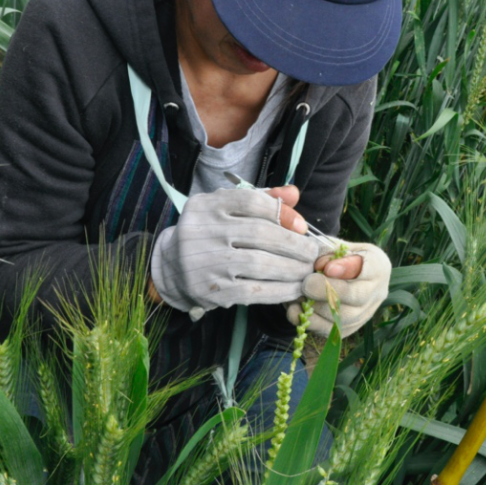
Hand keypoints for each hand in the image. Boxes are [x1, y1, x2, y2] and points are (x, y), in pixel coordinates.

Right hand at [150, 187, 316, 315]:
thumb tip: (294, 194)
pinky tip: (293, 289)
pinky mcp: (211, 290)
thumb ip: (262, 198)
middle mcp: (202, 230)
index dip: (282, 213)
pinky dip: (278, 290)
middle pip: (259, 234)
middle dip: (294, 244)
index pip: (251, 201)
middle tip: (312, 253)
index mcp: (207, 205)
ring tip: (306, 270)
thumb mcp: (228, 209)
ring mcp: (205, 262)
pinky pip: (253, 290)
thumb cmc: (210, 234)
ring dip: (291, 268)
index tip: (302, 226)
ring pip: (259, 263)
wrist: (172, 268)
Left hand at [286, 241, 390, 336]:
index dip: (346, 269)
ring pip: (341, 318)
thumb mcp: (338, 246)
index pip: (368, 269)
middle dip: (326, 290)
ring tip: (298, 295)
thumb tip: (319, 267)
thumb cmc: (340, 256)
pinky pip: (329, 330)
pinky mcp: (348, 330)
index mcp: (378, 267)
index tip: (327, 267)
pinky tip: (296, 308)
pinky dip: (309, 320)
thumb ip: (329, 252)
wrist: (345, 277)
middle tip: (306, 283)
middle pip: (356, 297)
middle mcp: (377, 294)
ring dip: (315, 307)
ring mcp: (364, 315)